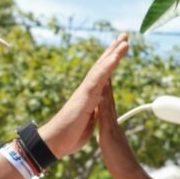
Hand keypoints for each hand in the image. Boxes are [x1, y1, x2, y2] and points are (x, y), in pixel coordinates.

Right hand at [40, 33, 128, 157]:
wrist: (55, 142)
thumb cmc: (70, 134)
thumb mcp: (88, 120)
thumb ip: (94, 111)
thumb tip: (97, 107)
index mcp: (90, 96)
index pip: (104, 75)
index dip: (112, 62)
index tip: (120, 49)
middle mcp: (88, 90)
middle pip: (102, 66)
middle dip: (113, 50)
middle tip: (124, 35)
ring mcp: (85, 92)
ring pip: (101, 68)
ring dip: (113, 54)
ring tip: (124, 41)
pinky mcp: (84, 97)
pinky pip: (97, 79)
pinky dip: (107, 67)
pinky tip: (115, 57)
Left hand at [96, 81, 143, 178]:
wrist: (130, 174)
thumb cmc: (122, 166)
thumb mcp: (114, 148)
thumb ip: (113, 141)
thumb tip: (113, 139)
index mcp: (112, 127)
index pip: (108, 105)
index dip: (105, 91)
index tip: (103, 78)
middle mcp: (113, 123)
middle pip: (109, 99)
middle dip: (106, 83)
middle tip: (106, 66)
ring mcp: (112, 127)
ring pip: (108, 103)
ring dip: (105, 87)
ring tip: (103, 72)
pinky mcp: (109, 133)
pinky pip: (105, 114)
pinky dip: (102, 102)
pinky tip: (100, 92)